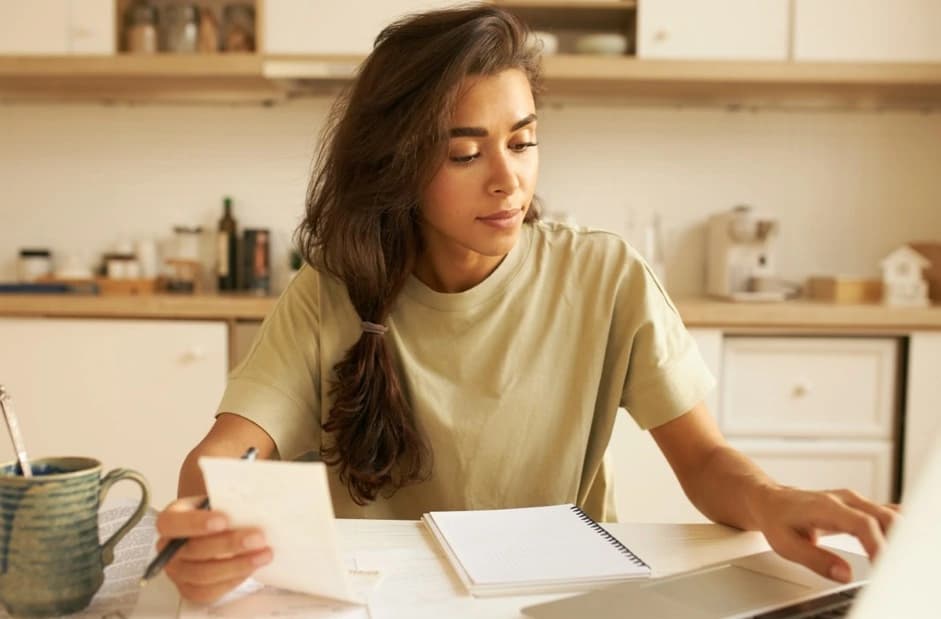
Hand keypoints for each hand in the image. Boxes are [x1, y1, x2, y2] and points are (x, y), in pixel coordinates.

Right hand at [155, 496, 272, 602]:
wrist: (221, 529)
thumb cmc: (220, 511)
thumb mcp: (221, 498)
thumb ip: (227, 499)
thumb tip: (249, 504)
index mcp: (171, 520)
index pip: (172, 523)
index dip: (196, 523)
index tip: (224, 520)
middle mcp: (170, 548)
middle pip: (193, 551)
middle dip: (229, 544)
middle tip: (258, 538)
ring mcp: (177, 571)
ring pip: (203, 574)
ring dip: (237, 565)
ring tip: (264, 554)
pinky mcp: (189, 589)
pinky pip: (209, 591)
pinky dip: (233, 580)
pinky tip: (251, 567)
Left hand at [754, 486, 898, 582]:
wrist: (771, 501)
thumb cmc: (777, 520)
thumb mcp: (786, 544)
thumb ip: (816, 560)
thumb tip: (844, 574)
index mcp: (826, 506)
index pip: (862, 523)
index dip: (877, 545)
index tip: (882, 565)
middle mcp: (844, 500)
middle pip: (884, 516)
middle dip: (895, 542)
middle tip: (892, 567)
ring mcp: (853, 501)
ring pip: (888, 514)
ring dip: (899, 536)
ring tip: (895, 560)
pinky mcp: (858, 506)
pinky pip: (885, 513)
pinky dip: (896, 528)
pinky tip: (900, 544)